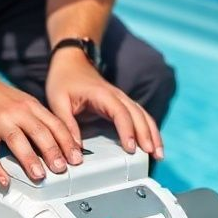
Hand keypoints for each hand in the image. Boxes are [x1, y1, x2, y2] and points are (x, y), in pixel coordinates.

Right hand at [0, 73, 83, 184]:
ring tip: (39, 175)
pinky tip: (4, 180)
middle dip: (52, 152)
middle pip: (39, 132)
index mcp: (31, 106)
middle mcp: (17, 111)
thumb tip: (61, 146)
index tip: (76, 159)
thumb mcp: (25, 103)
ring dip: (29, 159)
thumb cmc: (0, 98)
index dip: (68, 143)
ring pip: (17, 140)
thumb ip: (40, 121)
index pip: (55, 125)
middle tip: (61, 169)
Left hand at [46, 48, 162, 159]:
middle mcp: (117, 95)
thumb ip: (67, 125)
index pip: (120, 113)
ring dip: (153, 134)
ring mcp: (122, 99)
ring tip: (159, 154)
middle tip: (152, 155)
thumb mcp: (57, 102)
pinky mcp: (123, 104)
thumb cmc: (64, 80)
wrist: (71, 62)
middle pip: (138, 115)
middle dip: (147, 136)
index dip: (127, 131)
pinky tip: (153, 144)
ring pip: (143, 115)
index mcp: (102, 95)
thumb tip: (76, 151)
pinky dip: (149, 130)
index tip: (131, 148)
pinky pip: (141, 116)